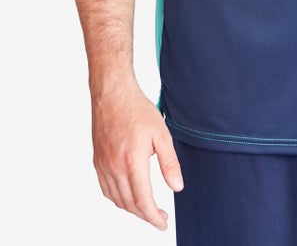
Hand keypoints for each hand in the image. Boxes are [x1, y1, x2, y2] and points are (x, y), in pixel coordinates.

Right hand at [91, 82, 183, 228]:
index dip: (153, 217)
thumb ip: (169, 163)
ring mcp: (103, 165)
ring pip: (116, 199)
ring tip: (146, 209)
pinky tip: (127, 196)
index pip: (143, 200)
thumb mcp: (162, 134)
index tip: (162, 223)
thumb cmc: (137, 110)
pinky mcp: (97, 161)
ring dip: (132, 209)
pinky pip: (106, 189)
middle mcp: (114, 167)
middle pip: (129, 204)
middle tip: (158, 218)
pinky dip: (117, 199)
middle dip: (145, 216)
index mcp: (132, 161)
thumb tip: (177, 187)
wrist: (112, 94)